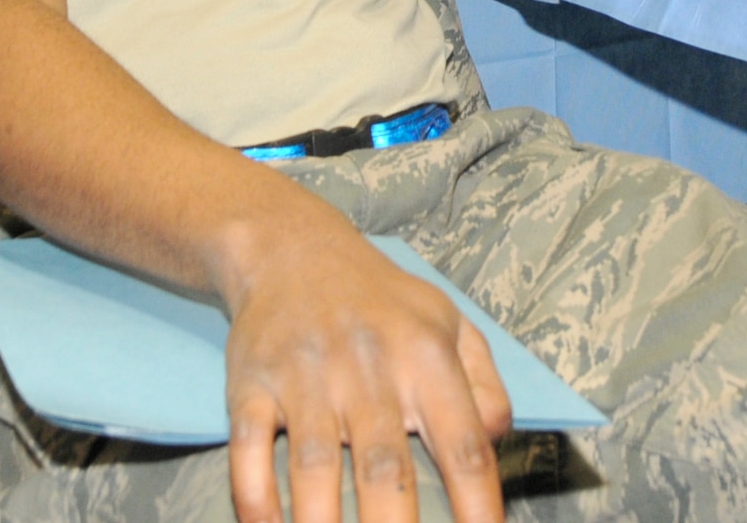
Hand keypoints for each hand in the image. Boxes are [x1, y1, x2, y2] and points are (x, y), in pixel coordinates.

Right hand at [220, 206, 511, 522]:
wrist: (293, 249)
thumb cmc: (383, 300)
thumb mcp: (448, 323)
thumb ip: (483, 384)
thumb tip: (497, 440)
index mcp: (426, 357)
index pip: (464, 442)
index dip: (479, 504)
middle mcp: (368, 367)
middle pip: (383, 466)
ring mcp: (306, 376)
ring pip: (312, 467)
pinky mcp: (251, 383)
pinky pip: (249, 451)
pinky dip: (255, 500)